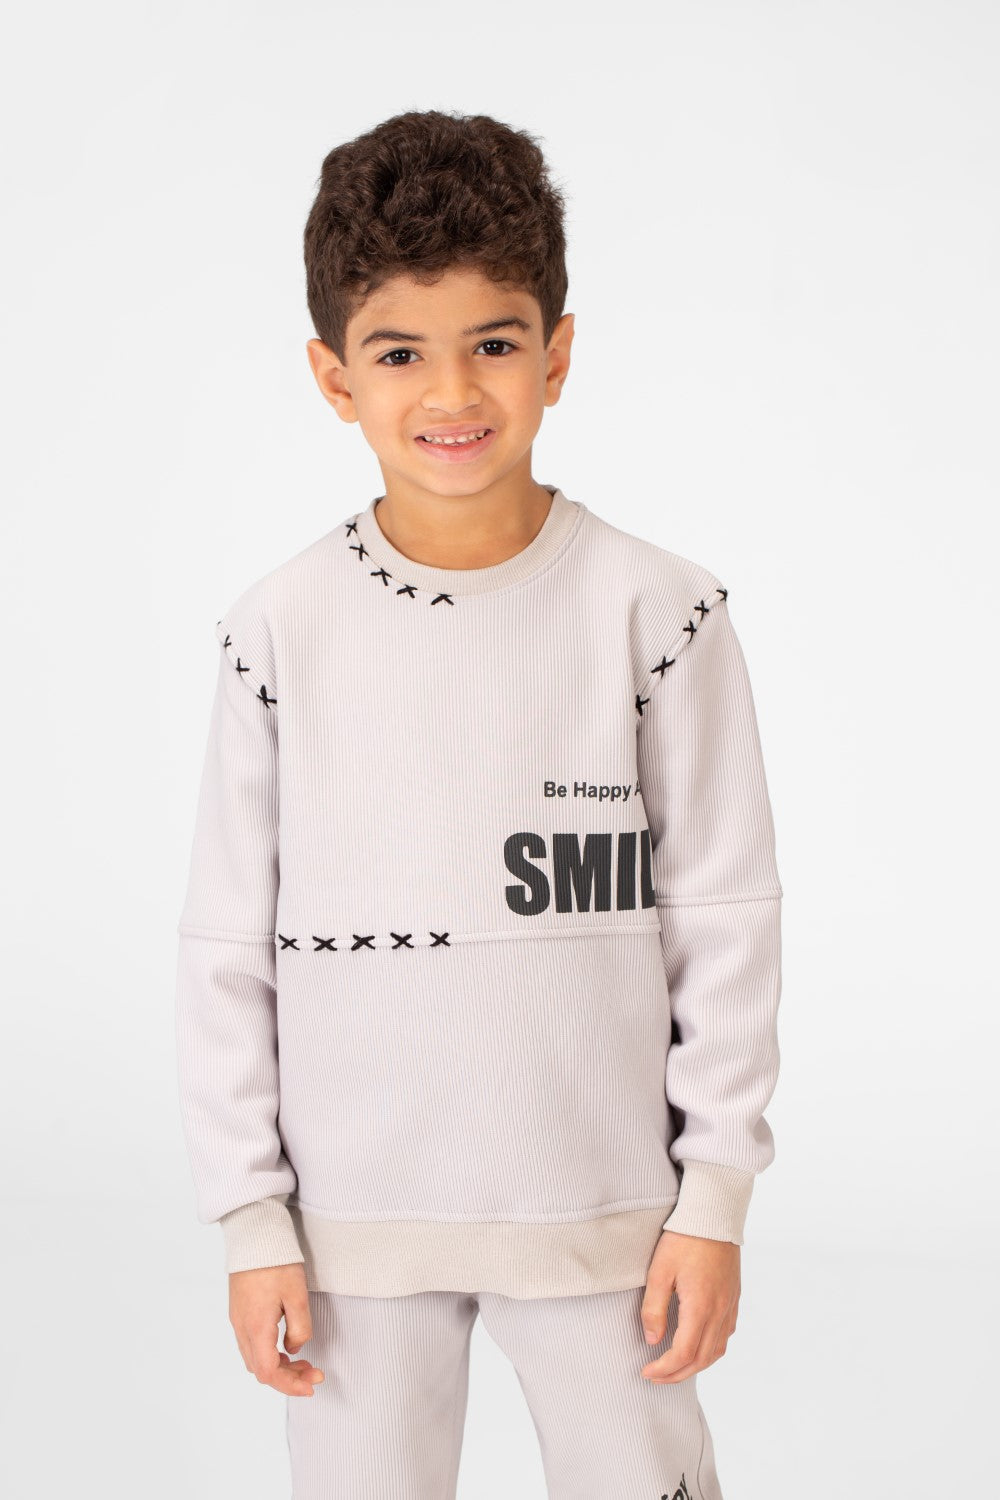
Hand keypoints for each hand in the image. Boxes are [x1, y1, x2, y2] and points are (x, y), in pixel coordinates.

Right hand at [228, 1262, 325, 1396]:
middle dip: (288, 1378)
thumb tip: (294, 1349)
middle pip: (261, 1370)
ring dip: (278, 1366)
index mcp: (256, 1328)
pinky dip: (269, 1353)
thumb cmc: (276, 1262)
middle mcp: (242, 1328)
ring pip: (254, 1358)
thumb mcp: (298, 1296)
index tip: (311, 1386)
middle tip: (313, 1373)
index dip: (290, 1385)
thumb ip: (300, 1328)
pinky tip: (285, 1345)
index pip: (270, 1373)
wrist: (254, 1234)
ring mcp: (238, 1319)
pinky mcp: (239, 1310)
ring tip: (303, 1361)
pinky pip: (251, 1344)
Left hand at [639, 1229, 740, 1382]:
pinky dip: (710, 1351)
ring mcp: (730, 1306)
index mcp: (701, 1307)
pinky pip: (725, 1336)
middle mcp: (720, 1312)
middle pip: (701, 1359)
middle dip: (677, 1374)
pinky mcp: (734, 1298)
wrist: (714, 1215)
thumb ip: (654, 1308)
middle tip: (655, 1378)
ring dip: (695, 1366)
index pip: (683, 1353)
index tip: (646, 1372)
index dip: (664, 1369)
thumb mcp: (659, 1271)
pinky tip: (697, 1347)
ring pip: (716, 1351)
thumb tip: (652, 1340)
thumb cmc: (684, 1239)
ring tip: (673, 1368)